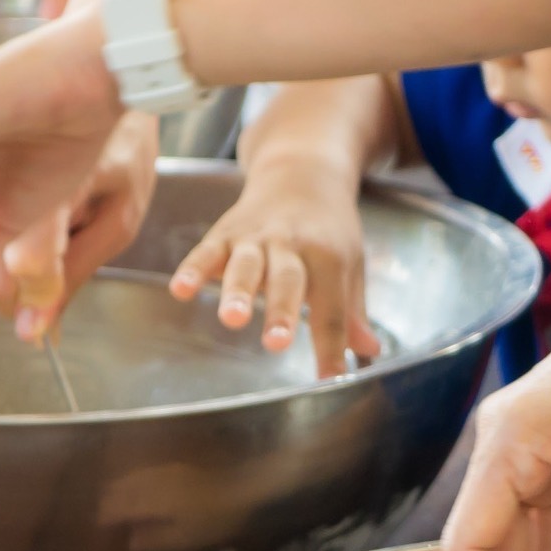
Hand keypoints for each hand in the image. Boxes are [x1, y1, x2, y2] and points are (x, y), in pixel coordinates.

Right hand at [167, 153, 381, 377]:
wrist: (301, 171)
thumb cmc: (328, 228)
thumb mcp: (350, 264)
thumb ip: (352, 311)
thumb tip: (368, 351)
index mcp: (329, 256)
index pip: (332, 308)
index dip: (331, 346)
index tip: (331, 378)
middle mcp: (293, 244)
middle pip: (288, 282)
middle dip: (282, 312)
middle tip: (277, 343)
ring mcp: (255, 238)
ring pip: (246, 265)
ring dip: (238, 292)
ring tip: (232, 319)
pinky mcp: (225, 232)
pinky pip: (207, 251)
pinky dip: (193, 269)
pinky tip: (182, 290)